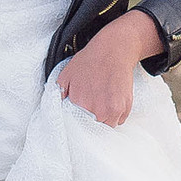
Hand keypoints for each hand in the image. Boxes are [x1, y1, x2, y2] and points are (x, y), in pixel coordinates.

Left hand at [56, 11, 162, 126]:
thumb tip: (56, 110)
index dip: (77, 124)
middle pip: (91, 130)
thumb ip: (58, 95)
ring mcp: (112, 110)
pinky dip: (115, 115)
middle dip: (90, 123)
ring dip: (104, 120)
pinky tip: (112, 100)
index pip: (76, 127)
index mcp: (79, 104)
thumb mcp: (65, 75)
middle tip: (91, 108)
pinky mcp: (124, 107)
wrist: (113, 50)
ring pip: (106, 127)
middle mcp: (96, 111)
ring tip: (102, 103)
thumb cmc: (89, 61)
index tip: (78, 119)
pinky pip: (119, 120)